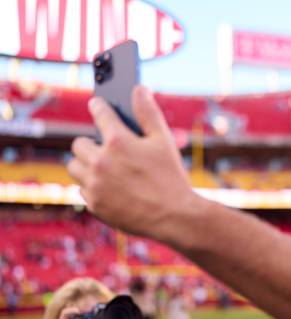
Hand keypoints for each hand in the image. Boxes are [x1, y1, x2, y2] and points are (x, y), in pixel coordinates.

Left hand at [67, 86, 194, 240]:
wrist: (174, 217)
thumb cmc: (171, 177)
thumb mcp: (164, 141)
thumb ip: (148, 113)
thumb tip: (138, 89)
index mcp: (118, 141)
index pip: (99, 112)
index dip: (99, 107)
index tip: (99, 106)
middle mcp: (101, 161)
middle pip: (78, 143)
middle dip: (92, 144)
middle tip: (108, 150)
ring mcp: (95, 185)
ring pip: (75, 167)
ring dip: (87, 166)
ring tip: (107, 169)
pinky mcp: (94, 204)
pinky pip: (82, 190)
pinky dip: (94, 188)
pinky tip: (113, 189)